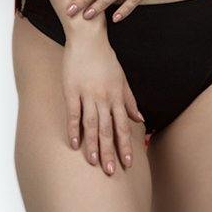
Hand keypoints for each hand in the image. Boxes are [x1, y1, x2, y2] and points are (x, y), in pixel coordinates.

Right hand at [62, 29, 144, 174]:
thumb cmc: (106, 59)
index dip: (125, 145)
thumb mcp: (122, 78)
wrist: (88, 39)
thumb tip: (140, 119)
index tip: (128, 163)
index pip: (123, 125)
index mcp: (117, 95)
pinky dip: (73, 129)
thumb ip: (129, 100)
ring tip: (94, 163)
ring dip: (93, 145)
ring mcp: (87, 94)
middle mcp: (104, 97)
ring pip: (91, 124)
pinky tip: (74, 144)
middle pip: (107, 129)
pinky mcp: (71, 90)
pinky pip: (73, 113)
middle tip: (112, 172)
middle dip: (110, 151)